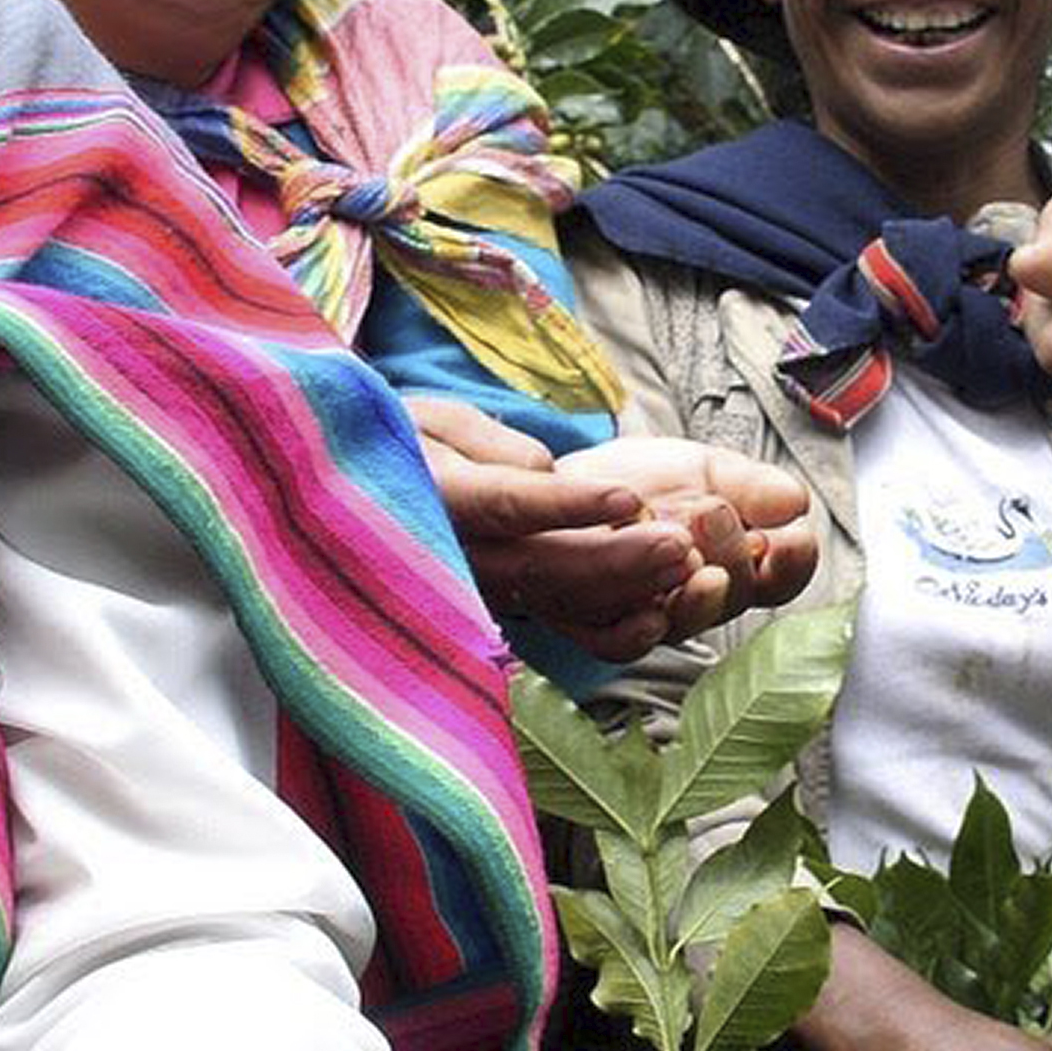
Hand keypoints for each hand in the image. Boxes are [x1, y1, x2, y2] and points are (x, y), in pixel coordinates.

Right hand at [410, 399, 697, 660]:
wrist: (362, 497)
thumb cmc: (399, 442)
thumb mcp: (429, 420)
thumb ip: (485, 443)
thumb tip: (543, 471)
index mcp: (438, 500)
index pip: (509, 504)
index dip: (568, 505)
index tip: (627, 495)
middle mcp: (460, 558)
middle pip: (545, 563)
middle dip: (619, 557)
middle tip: (681, 541)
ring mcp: (484, 591)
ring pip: (560, 601)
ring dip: (630, 590)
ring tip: (689, 564)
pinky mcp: (507, 608)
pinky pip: (561, 627)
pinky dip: (613, 630)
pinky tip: (659, 620)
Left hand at [551, 437, 818, 640]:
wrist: (568, 484)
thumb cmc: (643, 484)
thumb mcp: (705, 469)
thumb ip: (749, 486)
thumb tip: (794, 502)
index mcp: (737, 563)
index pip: (780, 579)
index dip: (792, 565)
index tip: (792, 538)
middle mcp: (698, 599)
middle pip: (733, 599)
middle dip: (730, 555)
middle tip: (713, 511)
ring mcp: (651, 616)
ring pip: (682, 623)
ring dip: (691, 593)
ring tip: (684, 548)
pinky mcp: (596, 626)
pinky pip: (621, 644)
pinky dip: (638, 631)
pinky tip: (650, 610)